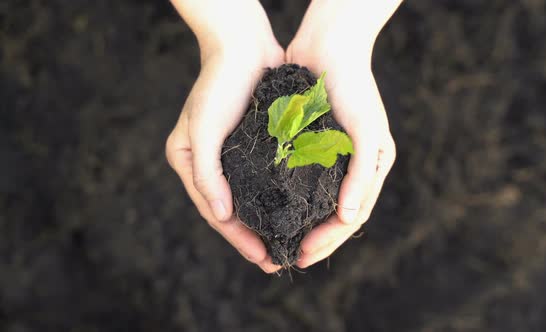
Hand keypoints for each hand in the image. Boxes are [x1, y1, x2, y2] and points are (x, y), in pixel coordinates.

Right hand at [166, 0, 283, 272]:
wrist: (244, 46)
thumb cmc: (218, 85)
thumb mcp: (203, 129)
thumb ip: (206, 174)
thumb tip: (221, 215)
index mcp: (190, 163)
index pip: (215, 212)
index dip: (239, 239)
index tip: (264, 258)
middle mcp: (211, 164)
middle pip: (233, 211)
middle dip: (254, 238)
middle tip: (278, 261)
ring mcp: (234, 156)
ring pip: (252, 199)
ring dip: (269, 222)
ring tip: (290, 244)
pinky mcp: (257, 146)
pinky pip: (267, 180)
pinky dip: (278, 198)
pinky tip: (296, 211)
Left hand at [286, 0, 399, 267]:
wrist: (329, 47)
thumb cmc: (353, 88)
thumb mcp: (366, 133)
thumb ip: (361, 176)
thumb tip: (349, 219)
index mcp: (373, 167)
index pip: (353, 217)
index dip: (329, 239)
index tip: (302, 255)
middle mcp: (354, 166)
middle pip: (335, 215)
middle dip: (314, 240)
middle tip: (288, 258)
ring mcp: (332, 156)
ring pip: (317, 201)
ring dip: (301, 223)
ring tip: (279, 241)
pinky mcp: (311, 144)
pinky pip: (301, 179)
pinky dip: (290, 198)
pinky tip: (272, 208)